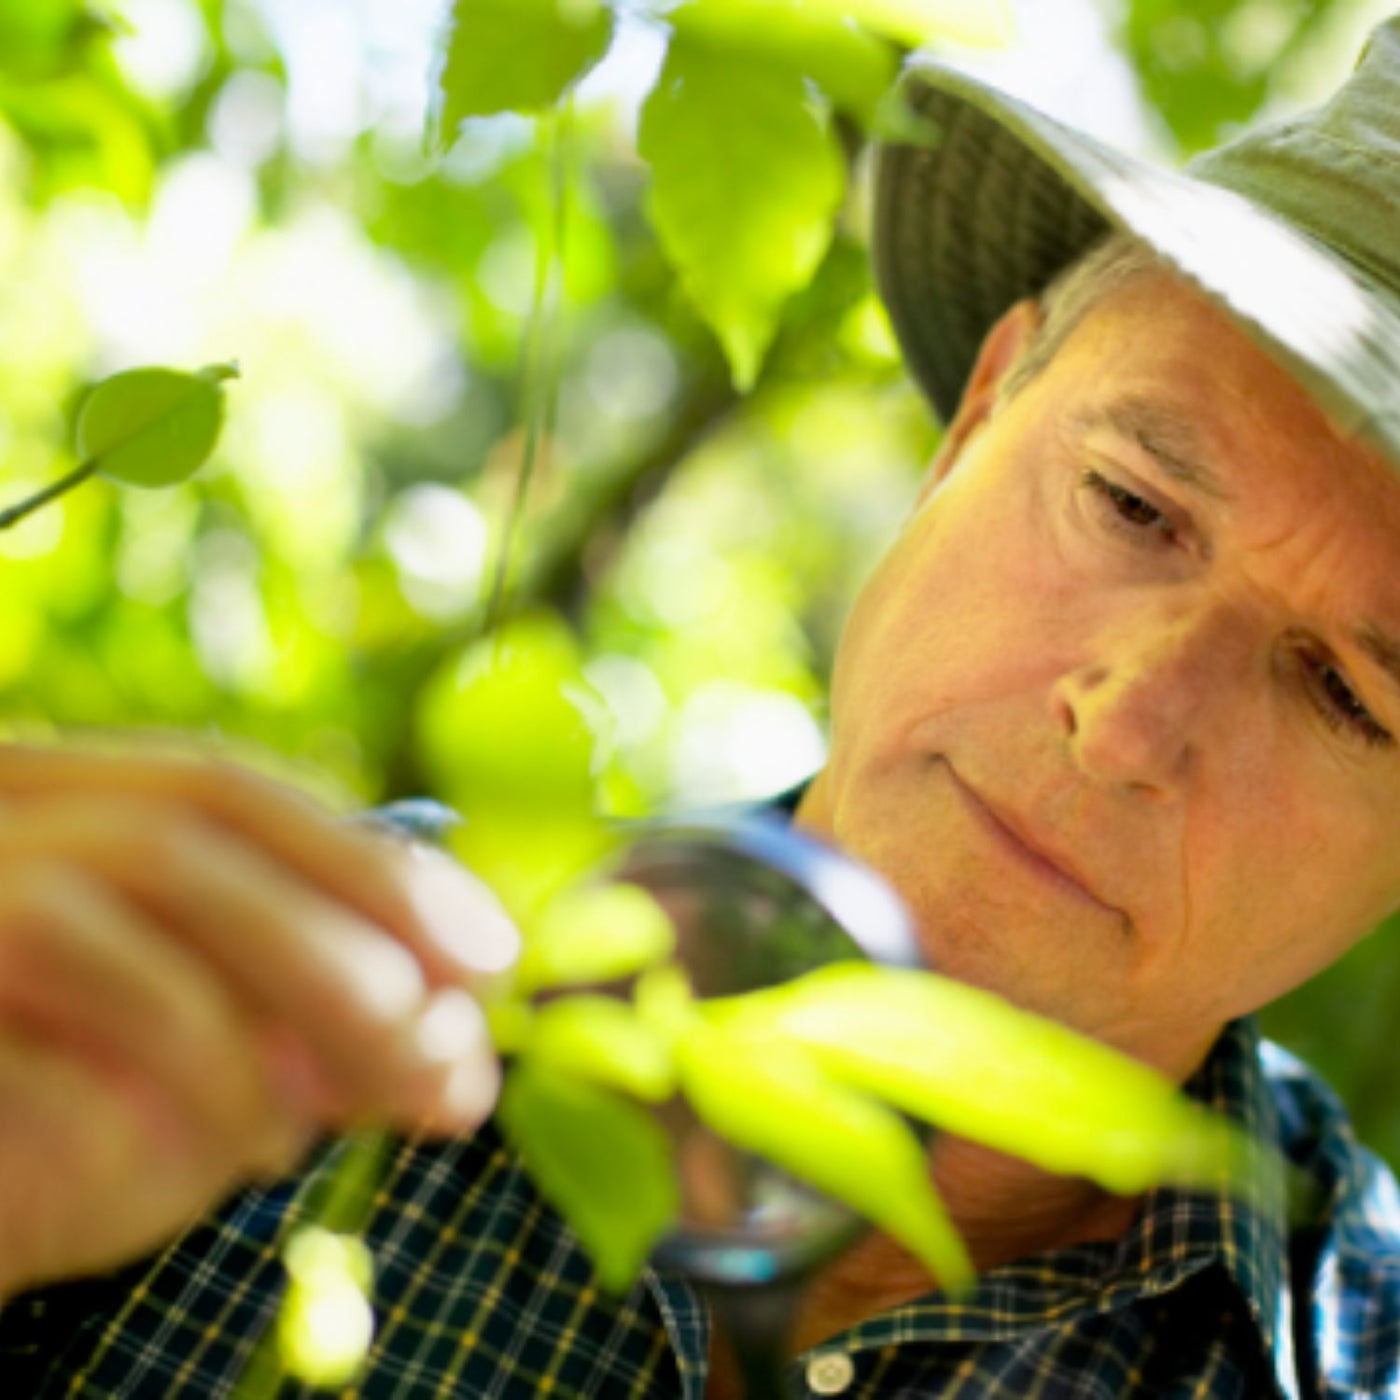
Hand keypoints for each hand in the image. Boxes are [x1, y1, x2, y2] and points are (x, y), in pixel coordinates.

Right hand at [0, 744, 518, 1297]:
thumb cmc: (76, 1089)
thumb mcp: (223, 1036)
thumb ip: (316, 1013)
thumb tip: (458, 1040)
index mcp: (65, 790)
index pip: (232, 790)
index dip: (375, 868)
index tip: (492, 955)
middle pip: (182, 834)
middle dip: (339, 947)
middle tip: (450, 1059)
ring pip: (93, 920)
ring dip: (237, 1038)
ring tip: (305, 1130)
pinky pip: (24, 1052)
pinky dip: (145, 1106)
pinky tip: (219, 1155)